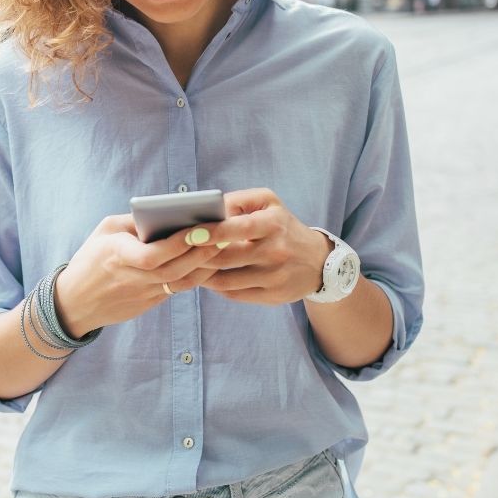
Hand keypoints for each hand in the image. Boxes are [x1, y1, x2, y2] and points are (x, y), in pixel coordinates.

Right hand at [54, 214, 222, 337]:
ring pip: (179, 283)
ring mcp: (140, 295)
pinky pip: (176, 291)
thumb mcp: (104, 231)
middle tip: (222, 234)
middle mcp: (130, 277)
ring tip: (221, 246)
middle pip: (173, 269)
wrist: (74, 302)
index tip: (197, 228)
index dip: (177, 244)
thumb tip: (166, 213)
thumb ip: (133, 221)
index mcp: (116, 255)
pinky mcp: (147, 304)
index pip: (151, 255)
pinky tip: (209, 262)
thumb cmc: (91, 258)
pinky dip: (195, 277)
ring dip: (203, 266)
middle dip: (200, 252)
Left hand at [197, 188, 331, 304]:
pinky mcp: (273, 297)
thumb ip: (237, 201)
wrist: (318, 261)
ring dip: (203, 274)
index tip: (188, 233)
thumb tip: (207, 210)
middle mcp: (276, 251)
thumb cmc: (282, 225)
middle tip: (179, 253)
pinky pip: (234, 294)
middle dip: (199, 256)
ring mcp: (275, 277)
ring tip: (188, 265)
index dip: (211, 232)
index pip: (238, 228)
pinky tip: (207, 278)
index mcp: (273, 224)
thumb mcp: (268, 203)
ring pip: (226, 280)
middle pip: (227, 258)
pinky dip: (216, 287)